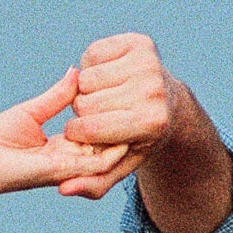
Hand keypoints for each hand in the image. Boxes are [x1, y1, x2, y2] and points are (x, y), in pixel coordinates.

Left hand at [0, 68, 129, 199]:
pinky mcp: (59, 170)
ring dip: (123, 141)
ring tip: (139, 122)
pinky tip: (125, 138)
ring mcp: (65, 168)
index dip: (113, 118)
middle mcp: (68, 161)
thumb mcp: (32, 112)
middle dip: (124, 130)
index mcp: (61, 149)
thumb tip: (75, 73)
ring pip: (107, 157)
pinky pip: (94, 164)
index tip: (126, 100)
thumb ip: (57, 97)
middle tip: (139, 110)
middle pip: (106, 147)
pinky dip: (111, 153)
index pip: (97, 134)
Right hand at [58, 33, 182, 199]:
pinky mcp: (140, 42)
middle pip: (84, 102)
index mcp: (150, 124)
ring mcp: (149, 63)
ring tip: (106, 97)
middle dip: (84, 111)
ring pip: (85, 77)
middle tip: (103, 114)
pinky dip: (92, 65)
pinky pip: (92, 53)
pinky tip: (109, 77)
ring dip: (87, 89)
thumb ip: (93, 183)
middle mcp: (153, 91)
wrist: (168, 104)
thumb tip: (64, 190)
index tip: (87, 133)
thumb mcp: (120, 165)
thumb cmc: (137, 138)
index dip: (77, 132)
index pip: (88, 128)